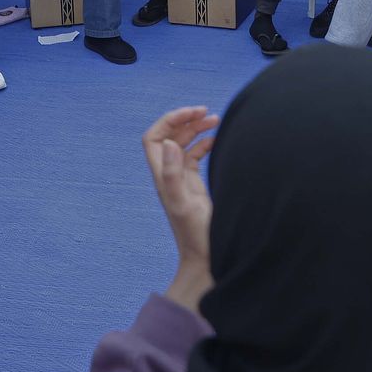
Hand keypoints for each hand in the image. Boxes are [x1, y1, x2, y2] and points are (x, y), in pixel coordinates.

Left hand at [141, 106, 220, 312]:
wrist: (206, 258)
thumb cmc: (196, 235)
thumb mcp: (184, 204)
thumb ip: (174, 174)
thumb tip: (169, 143)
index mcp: (163, 177)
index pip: (154, 138)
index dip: (170, 120)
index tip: (193, 113)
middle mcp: (169, 176)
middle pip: (169, 137)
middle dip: (186, 120)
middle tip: (208, 112)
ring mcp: (182, 180)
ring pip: (183, 145)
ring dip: (196, 129)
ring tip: (216, 120)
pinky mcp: (194, 186)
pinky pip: (195, 156)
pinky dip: (204, 143)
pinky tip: (217, 140)